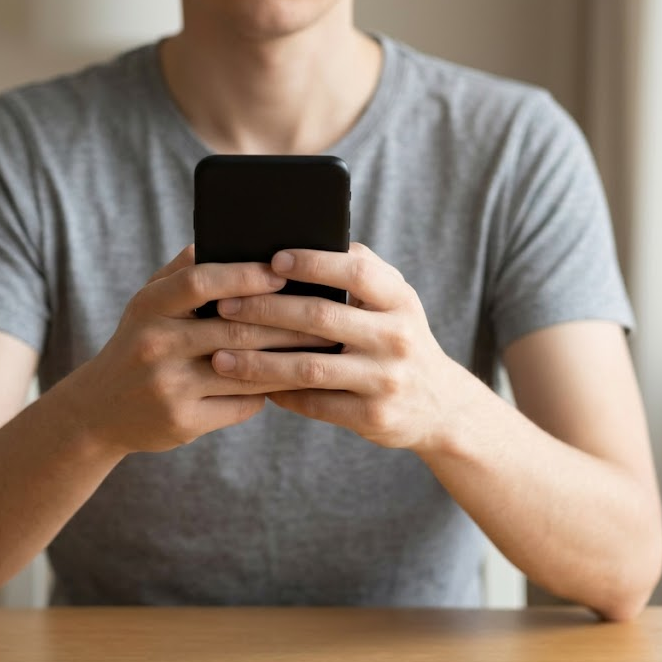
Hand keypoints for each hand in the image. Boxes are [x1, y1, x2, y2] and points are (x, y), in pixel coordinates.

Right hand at [59, 246, 331, 455]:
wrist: (98, 410)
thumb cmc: (139, 343)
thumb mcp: (148, 303)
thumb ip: (184, 271)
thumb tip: (237, 239)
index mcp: (149, 306)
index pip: (201, 282)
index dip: (245, 274)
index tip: (282, 270)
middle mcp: (155, 345)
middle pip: (235, 329)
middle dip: (288, 323)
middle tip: (327, 314)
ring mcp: (168, 387)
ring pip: (246, 370)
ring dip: (288, 360)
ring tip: (322, 349)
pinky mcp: (182, 423)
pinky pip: (241, 405)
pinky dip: (268, 393)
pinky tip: (289, 383)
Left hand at [209, 243, 456, 450]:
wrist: (441, 406)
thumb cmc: (398, 338)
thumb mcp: (394, 301)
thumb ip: (357, 272)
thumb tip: (295, 245)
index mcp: (399, 299)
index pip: (355, 271)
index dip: (313, 263)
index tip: (271, 259)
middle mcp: (396, 337)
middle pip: (321, 317)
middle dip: (266, 310)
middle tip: (224, 306)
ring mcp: (385, 380)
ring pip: (309, 367)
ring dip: (259, 361)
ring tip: (220, 356)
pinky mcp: (373, 416)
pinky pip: (314, 403)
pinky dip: (279, 394)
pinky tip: (249, 385)